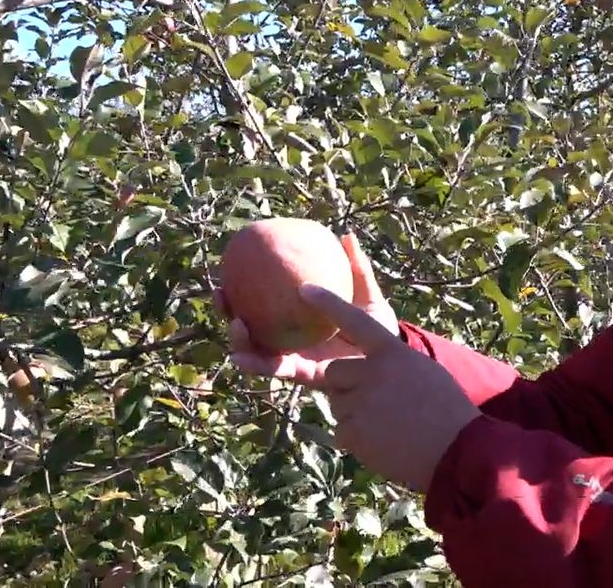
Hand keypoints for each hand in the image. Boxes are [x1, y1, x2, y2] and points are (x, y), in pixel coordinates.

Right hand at [215, 231, 398, 386]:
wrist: (392, 362)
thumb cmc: (377, 327)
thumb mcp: (367, 296)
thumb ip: (357, 270)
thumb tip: (346, 235)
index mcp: (300, 315)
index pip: (266, 298)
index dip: (245, 284)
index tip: (230, 266)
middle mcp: (291, 336)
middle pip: (252, 323)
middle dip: (230, 310)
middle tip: (221, 293)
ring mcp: (294, 356)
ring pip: (257, 349)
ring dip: (240, 340)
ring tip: (235, 326)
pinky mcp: (301, 376)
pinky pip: (275, 370)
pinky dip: (256, 366)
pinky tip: (241, 361)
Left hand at [301, 283, 481, 491]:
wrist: (458, 450)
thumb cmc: (446, 408)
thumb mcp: (422, 370)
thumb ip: (391, 364)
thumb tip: (366, 367)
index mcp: (393, 352)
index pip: (354, 321)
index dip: (329, 304)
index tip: (304, 290)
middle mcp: (372, 372)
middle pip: (335, 373)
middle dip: (347, 387)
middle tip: (379, 405)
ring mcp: (360, 402)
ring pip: (338, 405)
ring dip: (355, 416)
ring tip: (390, 427)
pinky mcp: (352, 432)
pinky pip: (342, 432)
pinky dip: (358, 440)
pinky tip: (386, 444)